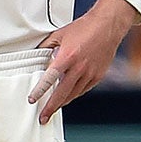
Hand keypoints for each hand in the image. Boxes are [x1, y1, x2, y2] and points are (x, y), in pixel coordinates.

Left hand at [32, 0, 138, 121]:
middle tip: (43, 116)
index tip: (33, 99)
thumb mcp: (60, 34)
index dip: (39, 92)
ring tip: (54, 108)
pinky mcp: (98, 75)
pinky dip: (75, 94)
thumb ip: (47, 46)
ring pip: (73, 94)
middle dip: (51, 107)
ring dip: (62, 102)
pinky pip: (83, 90)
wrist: (107, 26)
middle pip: (61, 94)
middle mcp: (79, 67)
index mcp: (67, 56)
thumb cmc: (85, 28)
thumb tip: (37, 55)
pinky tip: (69, 95)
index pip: (49, 79)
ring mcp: (90, 73)